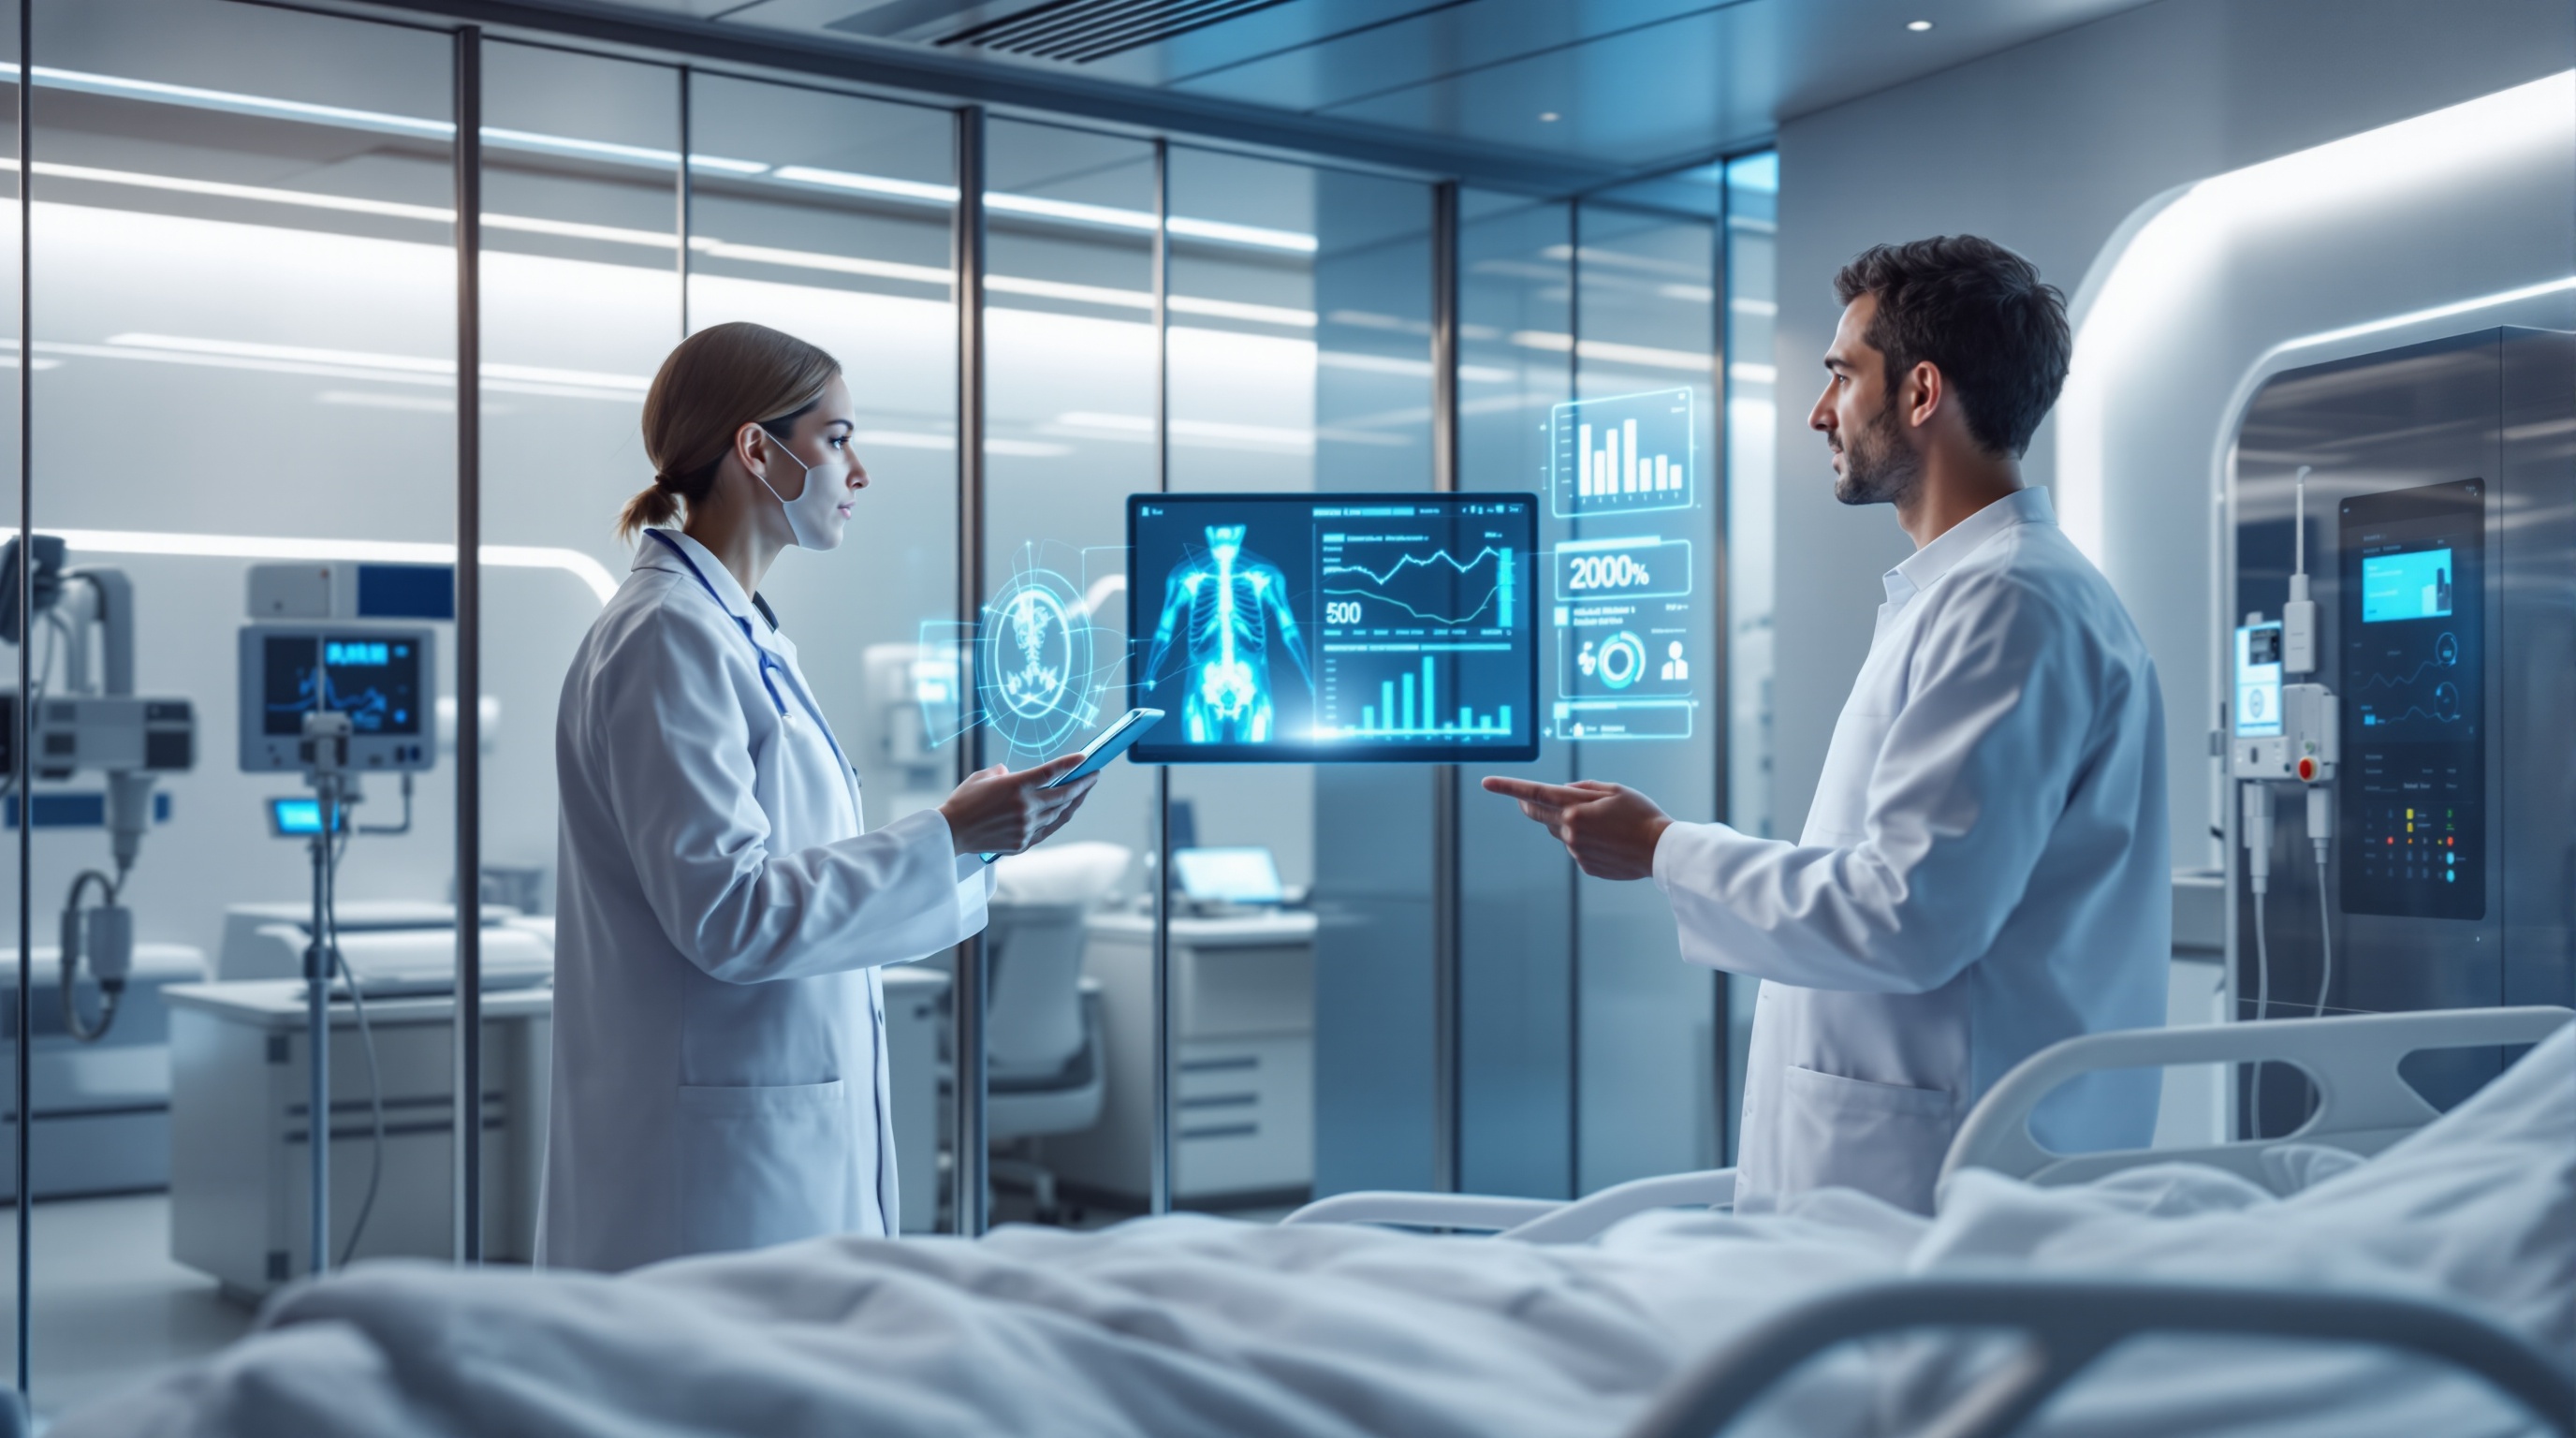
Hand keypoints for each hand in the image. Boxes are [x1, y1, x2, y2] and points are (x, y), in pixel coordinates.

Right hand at [938, 755, 1099, 857]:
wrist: (951, 832)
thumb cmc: (964, 801)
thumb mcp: (982, 777)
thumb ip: (1002, 772)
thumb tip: (1010, 772)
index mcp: (1015, 786)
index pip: (1051, 772)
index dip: (1071, 764)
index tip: (1086, 758)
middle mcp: (1025, 807)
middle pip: (1063, 795)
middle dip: (1083, 785)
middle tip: (1094, 776)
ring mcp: (1026, 827)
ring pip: (1058, 814)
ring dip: (1073, 803)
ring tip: (1082, 793)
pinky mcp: (1023, 843)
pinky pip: (1047, 830)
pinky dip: (1057, 819)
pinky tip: (1064, 812)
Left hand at [1480, 776, 1672, 880]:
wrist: (1661, 851)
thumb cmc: (1642, 815)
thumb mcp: (1615, 790)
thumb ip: (1583, 788)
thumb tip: (1561, 791)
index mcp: (1576, 809)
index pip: (1534, 794)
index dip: (1508, 787)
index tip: (1487, 782)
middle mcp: (1570, 831)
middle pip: (1538, 814)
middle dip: (1528, 804)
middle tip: (1523, 798)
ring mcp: (1576, 851)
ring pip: (1560, 831)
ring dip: (1569, 822)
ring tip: (1604, 823)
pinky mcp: (1585, 866)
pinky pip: (1577, 848)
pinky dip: (1586, 840)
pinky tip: (1610, 841)